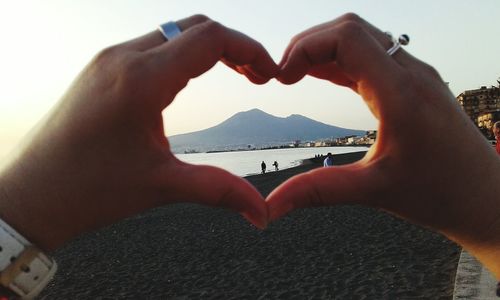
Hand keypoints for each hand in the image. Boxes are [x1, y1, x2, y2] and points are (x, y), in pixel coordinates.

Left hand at [0, 15, 277, 250]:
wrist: (30, 194)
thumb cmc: (88, 189)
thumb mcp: (161, 186)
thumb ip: (219, 190)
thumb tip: (261, 213)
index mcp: (141, 80)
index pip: (210, 38)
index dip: (249, 49)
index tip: (268, 74)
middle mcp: (123, 58)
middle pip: (194, 26)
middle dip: (233, 45)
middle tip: (256, 75)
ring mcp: (108, 59)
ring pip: (172, 31)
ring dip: (207, 47)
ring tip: (233, 73)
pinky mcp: (100, 68)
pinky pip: (150, 44)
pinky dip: (182, 53)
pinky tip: (191, 80)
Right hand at [267, 14, 499, 276]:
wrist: (485, 197)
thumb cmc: (439, 194)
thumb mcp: (373, 191)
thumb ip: (317, 191)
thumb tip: (270, 207)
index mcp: (401, 93)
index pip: (347, 37)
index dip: (305, 47)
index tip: (281, 78)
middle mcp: (411, 73)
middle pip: (351, 29)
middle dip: (308, 44)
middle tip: (282, 76)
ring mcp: (415, 74)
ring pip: (362, 39)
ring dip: (324, 50)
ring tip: (294, 76)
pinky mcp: (414, 83)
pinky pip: (372, 57)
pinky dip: (341, 61)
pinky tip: (321, 76)